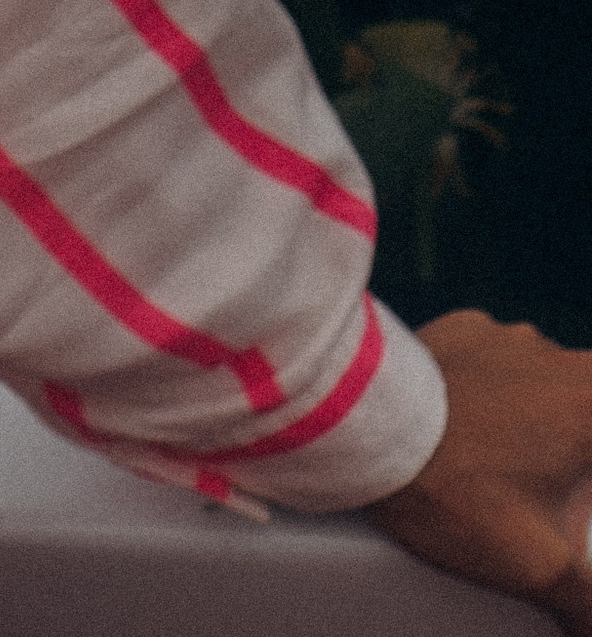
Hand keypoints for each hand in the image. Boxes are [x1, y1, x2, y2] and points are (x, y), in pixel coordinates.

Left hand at [370, 310, 591, 626]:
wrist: (366, 431)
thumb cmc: (462, 495)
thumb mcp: (544, 567)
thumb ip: (588, 602)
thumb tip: (589, 624)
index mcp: (590, 400)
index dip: (586, 475)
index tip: (574, 491)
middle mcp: (554, 353)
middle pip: (578, 411)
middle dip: (566, 454)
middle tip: (538, 491)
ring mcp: (502, 334)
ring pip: (535, 384)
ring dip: (526, 422)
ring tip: (494, 468)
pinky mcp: (455, 328)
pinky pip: (486, 363)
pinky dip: (482, 392)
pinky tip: (458, 431)